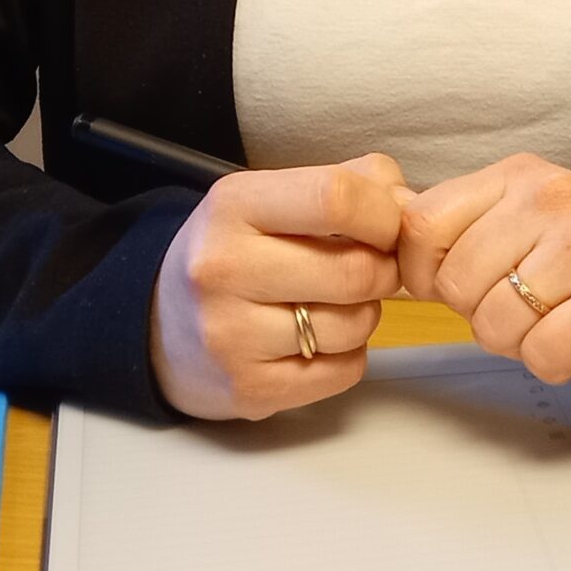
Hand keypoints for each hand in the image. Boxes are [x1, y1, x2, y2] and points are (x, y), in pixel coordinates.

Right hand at [149, 153, 408, 419]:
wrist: (161, 328)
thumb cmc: (237, 253)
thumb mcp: (273, 198)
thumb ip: (351, 182)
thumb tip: (410, 203)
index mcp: (233, 205)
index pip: (336, 198)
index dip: (383, 214)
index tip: (385, 227)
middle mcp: (223, 268)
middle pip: (354, 270)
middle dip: (382, 271)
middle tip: (370, 269)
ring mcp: (231, 335)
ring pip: (354, 326)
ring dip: (365, 315)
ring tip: (335, 304)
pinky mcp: (248, 388)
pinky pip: (344, 372)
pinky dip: (348, 356)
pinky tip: (318, 341)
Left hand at [396, 153, 570, 384]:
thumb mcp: (526, 216)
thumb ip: (463, 225)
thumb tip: (382, 245)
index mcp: (517, 176)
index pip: (422, 223)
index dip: (421, 271)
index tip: (450, 285)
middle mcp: (549, 199)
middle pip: (456, 284)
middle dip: (477, 314)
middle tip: (522, 306)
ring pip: (495, 325)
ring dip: (517, 343)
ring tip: (554, 319)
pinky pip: (543, 354)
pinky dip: (553, 362)